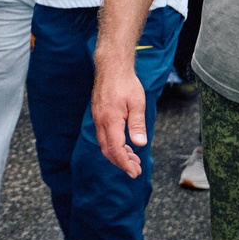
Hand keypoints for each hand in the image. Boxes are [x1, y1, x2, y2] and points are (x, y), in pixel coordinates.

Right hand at [90, 56, 149, 176]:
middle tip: (136, 170)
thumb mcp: (137, 103)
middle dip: (121, 163)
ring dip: (118, 155)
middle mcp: (101, 122)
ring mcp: (98, 119)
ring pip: (105, 144)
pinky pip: (104, 136)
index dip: (124, 163)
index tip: (134, 172)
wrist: (111, 67)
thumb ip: (137, 124)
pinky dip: (114, 145)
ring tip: (133, 159)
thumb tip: (140, 143)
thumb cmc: (126, 83)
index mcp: (110, 120)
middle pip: (108, 150)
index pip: (116, 149)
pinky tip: (125, 145)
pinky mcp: (99, 115)